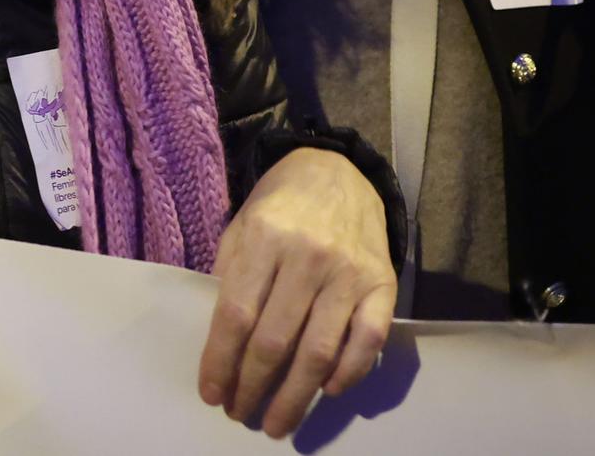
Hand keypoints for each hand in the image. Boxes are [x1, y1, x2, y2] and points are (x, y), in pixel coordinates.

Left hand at [199, 147, 395, 436]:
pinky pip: (368, 340)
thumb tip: (222, 344)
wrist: (337, 172)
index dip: (220, 362)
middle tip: (241, 414)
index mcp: (264, 237)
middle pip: (274, 341)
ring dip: (295, 396)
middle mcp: (307, 256)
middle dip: (253, 387)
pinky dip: (349, 372)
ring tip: (277, 421)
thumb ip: (231, 276)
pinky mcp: (382, 283)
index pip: (236, 315)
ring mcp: (348, 272)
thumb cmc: (279, 206)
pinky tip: (327, 390)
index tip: (212, 394)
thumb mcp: (241, 226)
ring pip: (318, 351)